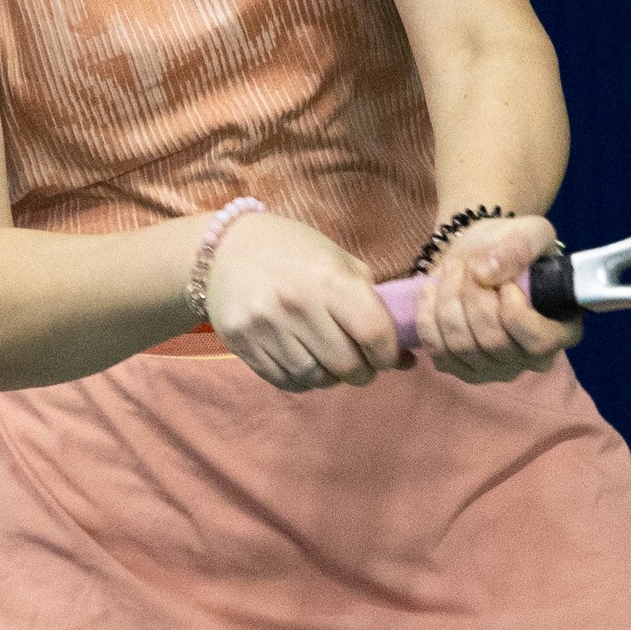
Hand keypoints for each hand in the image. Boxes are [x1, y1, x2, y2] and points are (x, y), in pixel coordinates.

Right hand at [204, 212, 407, 392]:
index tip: (390, 357)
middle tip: (363, 364)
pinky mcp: (242, 344)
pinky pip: (286, 381)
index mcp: (328, 278)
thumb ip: (372, 302)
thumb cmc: (293, 251)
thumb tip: (405, 355)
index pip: (374, 333)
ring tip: (332, 361)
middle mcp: (296, 304)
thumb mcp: (337, 259)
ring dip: (332, 377)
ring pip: (316, 378)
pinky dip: (304, 380)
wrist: (225, 248)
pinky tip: (307, 362)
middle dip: (363, 372)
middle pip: (346, 365)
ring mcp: (265, 326)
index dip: (389, 354)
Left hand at [411, 215, 582, 383]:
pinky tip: (433, 291)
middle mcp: (529, 359)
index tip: (505, 284)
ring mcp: (493, 369)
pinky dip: (428, 316)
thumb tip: (486, 273)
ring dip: (448, 301)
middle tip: (470, 265)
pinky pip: (437, 350)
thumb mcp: (528, 232)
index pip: (539, 342)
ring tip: (453, 270)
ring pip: (461, 347)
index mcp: (560, 330)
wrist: (478, 255)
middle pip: (493, 342)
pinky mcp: (459, 368)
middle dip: (473, 296)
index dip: (515, 313)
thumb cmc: (512, 246)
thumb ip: (519, 247)